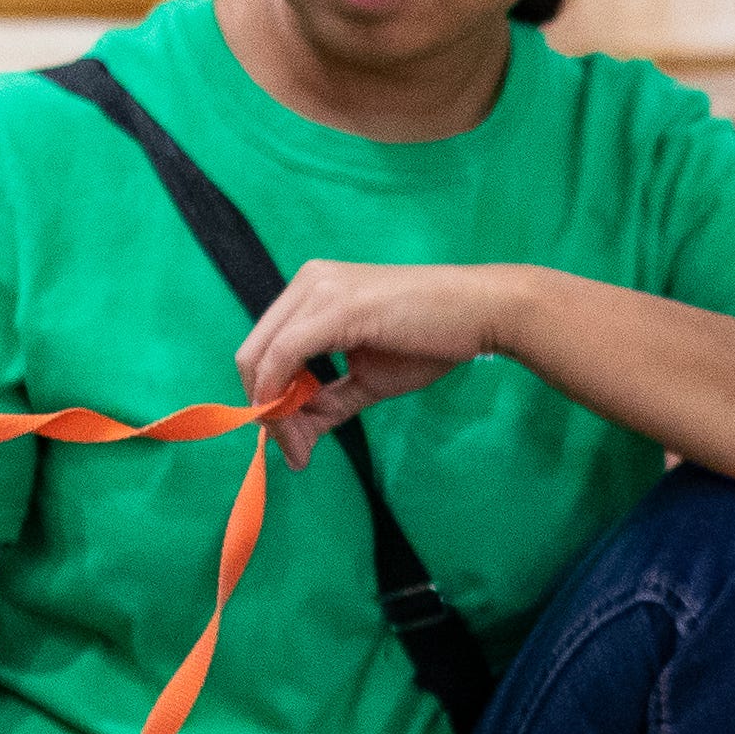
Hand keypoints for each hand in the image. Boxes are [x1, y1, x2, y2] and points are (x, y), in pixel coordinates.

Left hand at [233, 261, 531, 467]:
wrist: (482, 312)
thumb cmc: (432, 340)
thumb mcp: (368, 380)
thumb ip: (327, 404)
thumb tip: (293, 442)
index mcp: (311, 292)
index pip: (263, 350)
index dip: (265, 400)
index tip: (289, 441)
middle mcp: (306, 282)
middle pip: (251, 356)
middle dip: (265, 412)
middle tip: (292, 451)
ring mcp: (317, 289)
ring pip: (261, 360)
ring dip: (274, 413)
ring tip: (301, 447)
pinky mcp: (334, 306)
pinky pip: (284, 357)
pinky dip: (283, 399)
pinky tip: (304, 429)